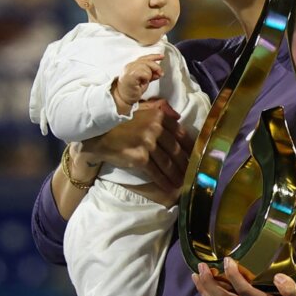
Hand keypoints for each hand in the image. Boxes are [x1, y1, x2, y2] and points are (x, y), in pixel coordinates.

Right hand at [78, 98, 192, 191]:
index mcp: (158, 116)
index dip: (190, 147)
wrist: (98, 133)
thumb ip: (160, 109)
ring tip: (183, 183)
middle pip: (176, 150)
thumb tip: (178, 116)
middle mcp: (155, 129)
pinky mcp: (140, 158)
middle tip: (193, 174)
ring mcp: (148, 144)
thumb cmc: (120, 121)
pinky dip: (164, 181)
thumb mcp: (141, 108)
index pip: (180, 133)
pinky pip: (156, 172)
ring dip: (176, 175)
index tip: (196, 156)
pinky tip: (170, 187)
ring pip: (167, 163)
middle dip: (185, 164)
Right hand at [113, 54, 163, 109]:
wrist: (122, 98)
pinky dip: (146, 77)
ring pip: (145, 66)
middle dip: (156, 67)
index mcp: (133, 66)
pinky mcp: (130, 75)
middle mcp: (130, 65)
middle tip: (160, 74)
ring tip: (145, 81)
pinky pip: (143, 72)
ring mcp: (129, 70)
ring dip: (149, 74)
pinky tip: (143, 81)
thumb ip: (150, 75)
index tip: (162, 56)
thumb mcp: (144, 81)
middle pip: (146, 60)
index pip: (145, 58)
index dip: (154, 56)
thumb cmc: (130, 91)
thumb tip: (158, 72)